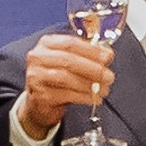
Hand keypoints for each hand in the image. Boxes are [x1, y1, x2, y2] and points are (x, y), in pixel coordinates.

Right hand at [15, 26, 116, 142]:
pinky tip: (94, 98)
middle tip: (108, 76)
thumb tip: (107, 54)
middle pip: (69, 60)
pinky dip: (83, 97)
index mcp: (47, 43)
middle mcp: (38, 57)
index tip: (107, 57)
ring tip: (103, 90)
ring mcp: (36, 76)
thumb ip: (88, 55)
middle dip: (93, 69)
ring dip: (89, 84)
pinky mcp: (40, 95)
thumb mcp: (71, 62)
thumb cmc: (57, 78)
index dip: (91, 50)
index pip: (70, 43)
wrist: (40, 102)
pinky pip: (66, 94)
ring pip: (67, 78)